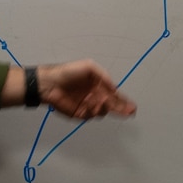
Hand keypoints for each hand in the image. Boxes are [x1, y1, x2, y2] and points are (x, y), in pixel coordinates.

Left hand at [19, 61, 136, 119]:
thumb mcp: (89, 67)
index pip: (114, 95)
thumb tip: (114, 88)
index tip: (132, 106)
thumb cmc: (68, 72)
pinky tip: (90, 102)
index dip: (124, 101)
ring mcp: (88, 106)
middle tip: (129, 112)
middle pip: (112, 106)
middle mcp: (95, 96)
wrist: (50, 84)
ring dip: (104, 106)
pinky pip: (92, 115)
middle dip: (121, 109)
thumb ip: (104, 76)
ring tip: (99, 100)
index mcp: (98, 85)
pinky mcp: (80, 114)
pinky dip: (93, 110)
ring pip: (103, 111)